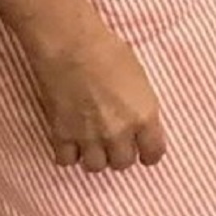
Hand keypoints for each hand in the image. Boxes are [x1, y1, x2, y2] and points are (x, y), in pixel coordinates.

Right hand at [32, 23, 166, 171]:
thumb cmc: (110, 53)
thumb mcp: (140, 79)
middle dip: (121, 154)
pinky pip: (66, 161)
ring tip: (94, 143)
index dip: (150, 154)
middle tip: (117, 143)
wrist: (72, 48)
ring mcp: (89, 137)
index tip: (146, 152)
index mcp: (144, 116)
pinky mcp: (62, 135)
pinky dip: (69, 154)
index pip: (154, 153)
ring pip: (95, 167)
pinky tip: (71, 141)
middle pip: (123, 163)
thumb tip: (138, 120)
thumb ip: (140, 107)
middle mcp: (118, 132)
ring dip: (96, 157)